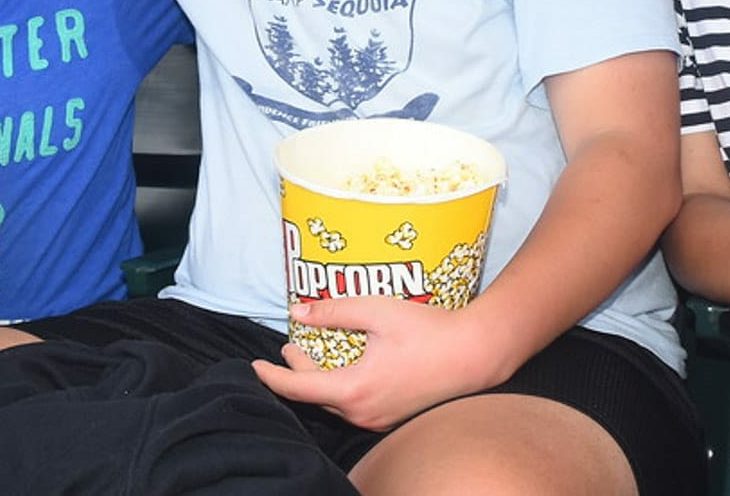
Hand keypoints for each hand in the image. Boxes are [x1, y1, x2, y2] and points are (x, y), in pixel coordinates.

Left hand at [252, 297, 502, 430]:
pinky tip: (344, 367)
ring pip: (334, 403)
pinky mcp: (391, 417)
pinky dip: (339, 388)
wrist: (474, 355)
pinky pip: (354, 406)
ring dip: (318, 380)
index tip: (255, 364)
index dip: (272, 375)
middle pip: (315, 396)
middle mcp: (362, 411)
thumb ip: (334, 311)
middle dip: (296, 373)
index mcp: (354, 388)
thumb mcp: (376, 310)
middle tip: (290, 347)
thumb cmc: (428, 331)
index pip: (297, 388)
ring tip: (312, 355)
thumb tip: (298, 312)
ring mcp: (378, 419)